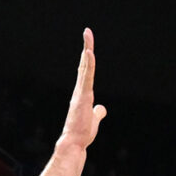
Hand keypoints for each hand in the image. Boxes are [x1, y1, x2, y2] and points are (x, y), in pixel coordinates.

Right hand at [56, 28, 103, 152]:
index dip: (87, 58)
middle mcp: (80, 90)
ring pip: (85, 67)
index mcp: (83, 94)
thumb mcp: (94, 120)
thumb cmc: (82, 134)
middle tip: (87, 31)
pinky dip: (88, 64)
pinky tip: (89, 52)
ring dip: (87, 49)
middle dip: (86, 47)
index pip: (86, 72)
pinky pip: (86, 77)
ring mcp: (80, 93)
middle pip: (84, 64)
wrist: (74, 144)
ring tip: (88, 35)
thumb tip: (101, 109)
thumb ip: (97, 112)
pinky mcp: (82, 97)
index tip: (88, 45)